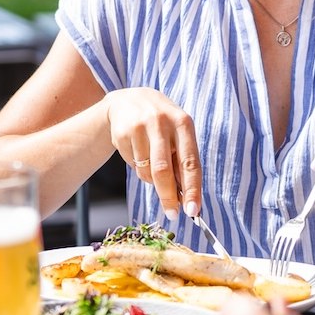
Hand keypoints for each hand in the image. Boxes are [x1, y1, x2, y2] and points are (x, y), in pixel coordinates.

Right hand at [105, 88, 201, 217]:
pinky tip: (138, 152)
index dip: (192, 188)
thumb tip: (185, 197)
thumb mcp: (177, 133)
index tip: (192, 210)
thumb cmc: (161, 124)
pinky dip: (138, 167)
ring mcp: (140, 126)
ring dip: (150, 179)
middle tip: (172, 214)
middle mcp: (162, 122)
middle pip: (163, 170)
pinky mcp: (122, 132)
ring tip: (151, 166)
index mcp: (183, 122)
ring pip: (146, 170)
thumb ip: (182, 160)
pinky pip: (132, 164)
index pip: (190, 162)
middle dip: (168, 196)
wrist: (128, 101)